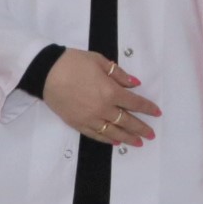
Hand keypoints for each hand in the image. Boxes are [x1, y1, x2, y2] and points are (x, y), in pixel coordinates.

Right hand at [41, 51, 160, 149]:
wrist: (46, 72)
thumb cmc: (73, 62)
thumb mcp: (99, 61)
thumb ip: (118, 74)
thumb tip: (134, 83)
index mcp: (110, 91)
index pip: (135, 102)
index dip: (148, 108)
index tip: (157, 113)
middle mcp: (103, 108)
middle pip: (127, 121)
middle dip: (141, 128)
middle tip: (151, 135)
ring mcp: (90, 118)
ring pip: (113, 132)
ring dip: (127, 138)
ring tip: (138, 142)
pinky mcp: (78, 123)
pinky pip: (96, 135)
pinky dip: (107, 139)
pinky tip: (115, 141)